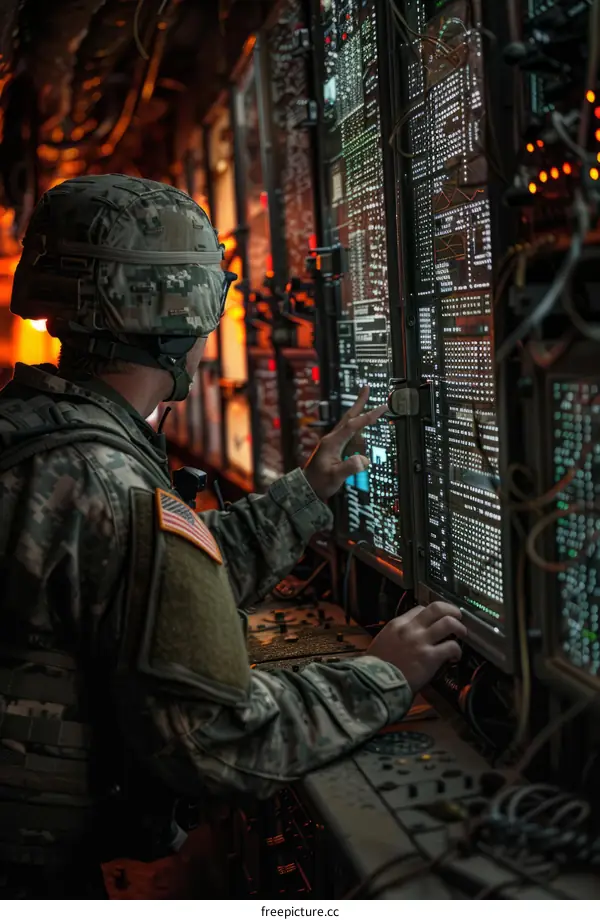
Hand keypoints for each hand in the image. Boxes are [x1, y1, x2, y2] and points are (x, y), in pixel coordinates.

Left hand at [303, 386, 387, 500]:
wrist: (307, 488)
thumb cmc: (319, 483)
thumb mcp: (335, 477)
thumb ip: (349, 468)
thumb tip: (363, 460)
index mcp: (332, 442)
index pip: (353, 425)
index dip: (368, 416)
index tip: (381, 408)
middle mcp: (332, 438)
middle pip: (348, 416)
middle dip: (359, 402)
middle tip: (366, 387)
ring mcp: (332, 442)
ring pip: (347, 422)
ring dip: (357, 411)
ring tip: (366, 401)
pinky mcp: (333, 447)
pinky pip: (347, 431)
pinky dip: (356, 423)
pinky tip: (360, 424)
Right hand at [367, 602, 465, 692]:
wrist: (374, 683)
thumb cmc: (375, 667)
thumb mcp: (383, 642)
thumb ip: (397, 636)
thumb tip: (409, 639)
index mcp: (397, 624)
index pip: (420, 609)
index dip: (432, 614)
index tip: (437, 620)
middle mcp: (411, 628)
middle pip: (437, 608)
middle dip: (451, 610)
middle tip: (457, 617)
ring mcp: (421, 641)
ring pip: (448, 623)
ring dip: (459, 627)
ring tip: (462, 634)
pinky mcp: (430, 657)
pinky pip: (451, 646)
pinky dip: (457, 650)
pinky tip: (455, 657)